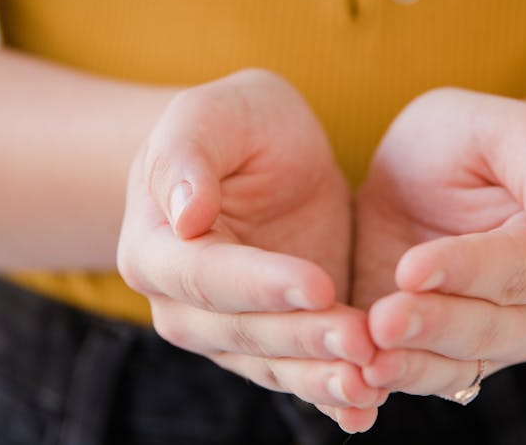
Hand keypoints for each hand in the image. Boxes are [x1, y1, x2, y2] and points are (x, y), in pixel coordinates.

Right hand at [117, 69, 384, 431]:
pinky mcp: (275, 344)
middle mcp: (181, 305)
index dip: (260, 284)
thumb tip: (185, 216)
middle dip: (303, 339)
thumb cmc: (233, 122)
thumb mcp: (210, 114)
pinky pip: (298, 377)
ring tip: (372, 382)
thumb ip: (186, 158)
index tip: (317, 284)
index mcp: (154, 248)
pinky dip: (330, 398)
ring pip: (272, 365)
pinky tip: (365, 412)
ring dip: (321, 379)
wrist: (265, 151)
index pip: (206, 277)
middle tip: (361, 339)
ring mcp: (227, 333)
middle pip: (241, 332)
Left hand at [350, 88, 525, 401]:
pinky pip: (421, 380)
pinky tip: (356, 379)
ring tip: (367, 360)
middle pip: (491, 329)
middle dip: (435, 326)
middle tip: (383, 320)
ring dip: (412, 367)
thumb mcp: (502, 129)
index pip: (516, 268)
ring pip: (458, 367)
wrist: (419, 172)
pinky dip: (391, 384)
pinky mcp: (436, 356)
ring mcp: (487, 342)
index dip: (465, 270)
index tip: (413, 267)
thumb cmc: (467, 140)